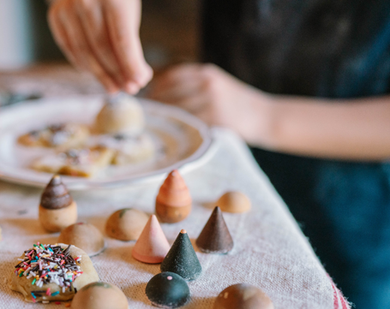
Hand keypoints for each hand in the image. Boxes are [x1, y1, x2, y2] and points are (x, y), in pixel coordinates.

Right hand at [48, 0, 152, 93]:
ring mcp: (67, 8)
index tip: (140, 82)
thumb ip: (130, 41)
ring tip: (114, 87)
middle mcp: (86, 0)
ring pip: (84, 52)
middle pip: (102, 49)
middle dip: (117, 73)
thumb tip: (136, 79)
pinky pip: (69, 48)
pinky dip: (83, 64)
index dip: (131, 65)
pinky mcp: (55, 15)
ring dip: (101, 75)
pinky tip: (94, 72)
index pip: (122, 40)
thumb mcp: (128, 10)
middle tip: (129, 89)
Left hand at [148, 63, 273, 146]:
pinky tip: (168, 136)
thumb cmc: (238, 104)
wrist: (267, 117)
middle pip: (169, 94)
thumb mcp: (218, 85)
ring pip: (176, 110)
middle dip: (154, 106)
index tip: (144, 100)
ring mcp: (211, 101)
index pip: (171, 76)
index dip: (154, 88)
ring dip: (161, 119)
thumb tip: (160, 96)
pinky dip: (176, 129)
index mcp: (206, 73)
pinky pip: (189, 124)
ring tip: (151, 128)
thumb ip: (194, 86)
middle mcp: (207, 83)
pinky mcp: (216, 119)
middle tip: (141, 118)